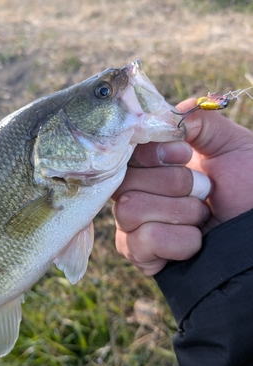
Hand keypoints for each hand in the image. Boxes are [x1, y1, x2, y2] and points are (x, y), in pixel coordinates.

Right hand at [112, 99, 252, 274]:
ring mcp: (133, 223)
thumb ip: (201, 121)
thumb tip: (173, 112)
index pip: (125, 151)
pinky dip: (178, 241)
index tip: (185, 153)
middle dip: (174, 184)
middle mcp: (136, 190)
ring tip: (202, 217)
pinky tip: (195, 242)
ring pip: (129, 210)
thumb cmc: (247, 188)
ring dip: (178, 213)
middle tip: (204, 191)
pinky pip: (140, 242)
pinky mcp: (138, 253)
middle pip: (124, 181)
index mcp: (152, 163)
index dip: (152, 152)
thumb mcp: (232, 145)